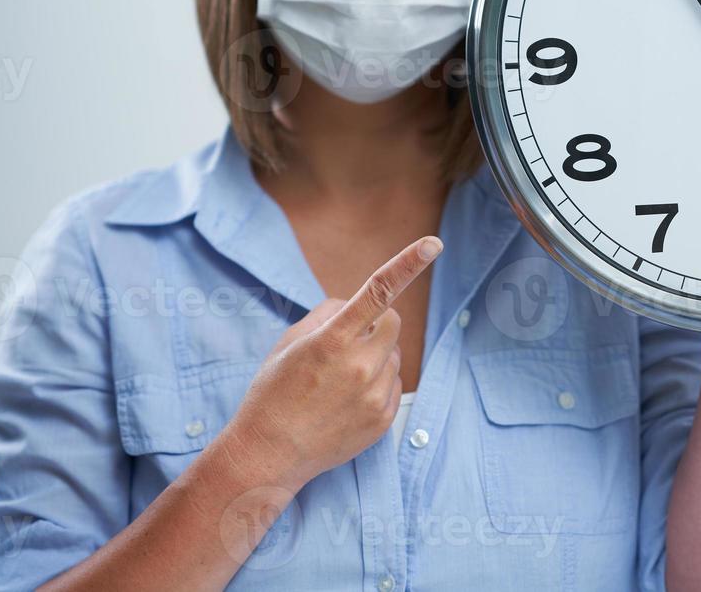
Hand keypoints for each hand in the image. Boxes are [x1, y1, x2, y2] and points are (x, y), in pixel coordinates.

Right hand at [219, 235, 441, 489]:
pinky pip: (393, 383)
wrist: (268, 455)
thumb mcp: (289, 344)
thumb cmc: (273, 394)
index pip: (378, 292)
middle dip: (375, 324)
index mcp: (333, 341)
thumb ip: (327, 315)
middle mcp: (359, 366)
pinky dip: (376, 383)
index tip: (432, 244)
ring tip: (338, 382)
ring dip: (375, 356)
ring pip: (393, 354)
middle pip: (392, 322)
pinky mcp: (383, 418)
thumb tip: (356, 305)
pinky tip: (346, 400)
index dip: (407, 264)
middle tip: (346, 343)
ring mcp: (374, 395)